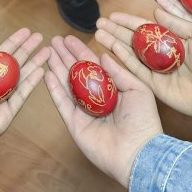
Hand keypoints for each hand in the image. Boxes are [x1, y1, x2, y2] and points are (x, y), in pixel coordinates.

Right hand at [44, 34, 162, 187]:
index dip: (81, 51)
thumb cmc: (144, 121)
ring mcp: (84, 112)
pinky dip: (54, 90)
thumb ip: (119, 71)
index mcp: (113, 89)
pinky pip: (62, 104)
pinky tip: (48, 74)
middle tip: (54, 40)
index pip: (93, 65)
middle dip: (65, 56)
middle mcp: (96, 99)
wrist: (138, 153)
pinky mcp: (75, 125)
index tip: (69, 38)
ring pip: (67, 85)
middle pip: (77, 73)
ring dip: (57, 68)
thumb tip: (103, 55)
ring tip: (47, 52)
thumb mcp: (137, 89)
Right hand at [95, 7, 191, 127]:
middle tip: (99, 22)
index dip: (129, 21)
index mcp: (173, 39)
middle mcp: (161, 54)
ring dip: (114, 43)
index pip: (146, 27)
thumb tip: (155, 10)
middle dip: (116, 31)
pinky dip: (123, 60)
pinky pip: (135, 70)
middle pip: (133, 39)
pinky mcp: (154, 86)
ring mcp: (157, 70)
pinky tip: (111, 49)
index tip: (113, 15)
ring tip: (98, 33)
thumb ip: (175, 22)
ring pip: (130, 54)